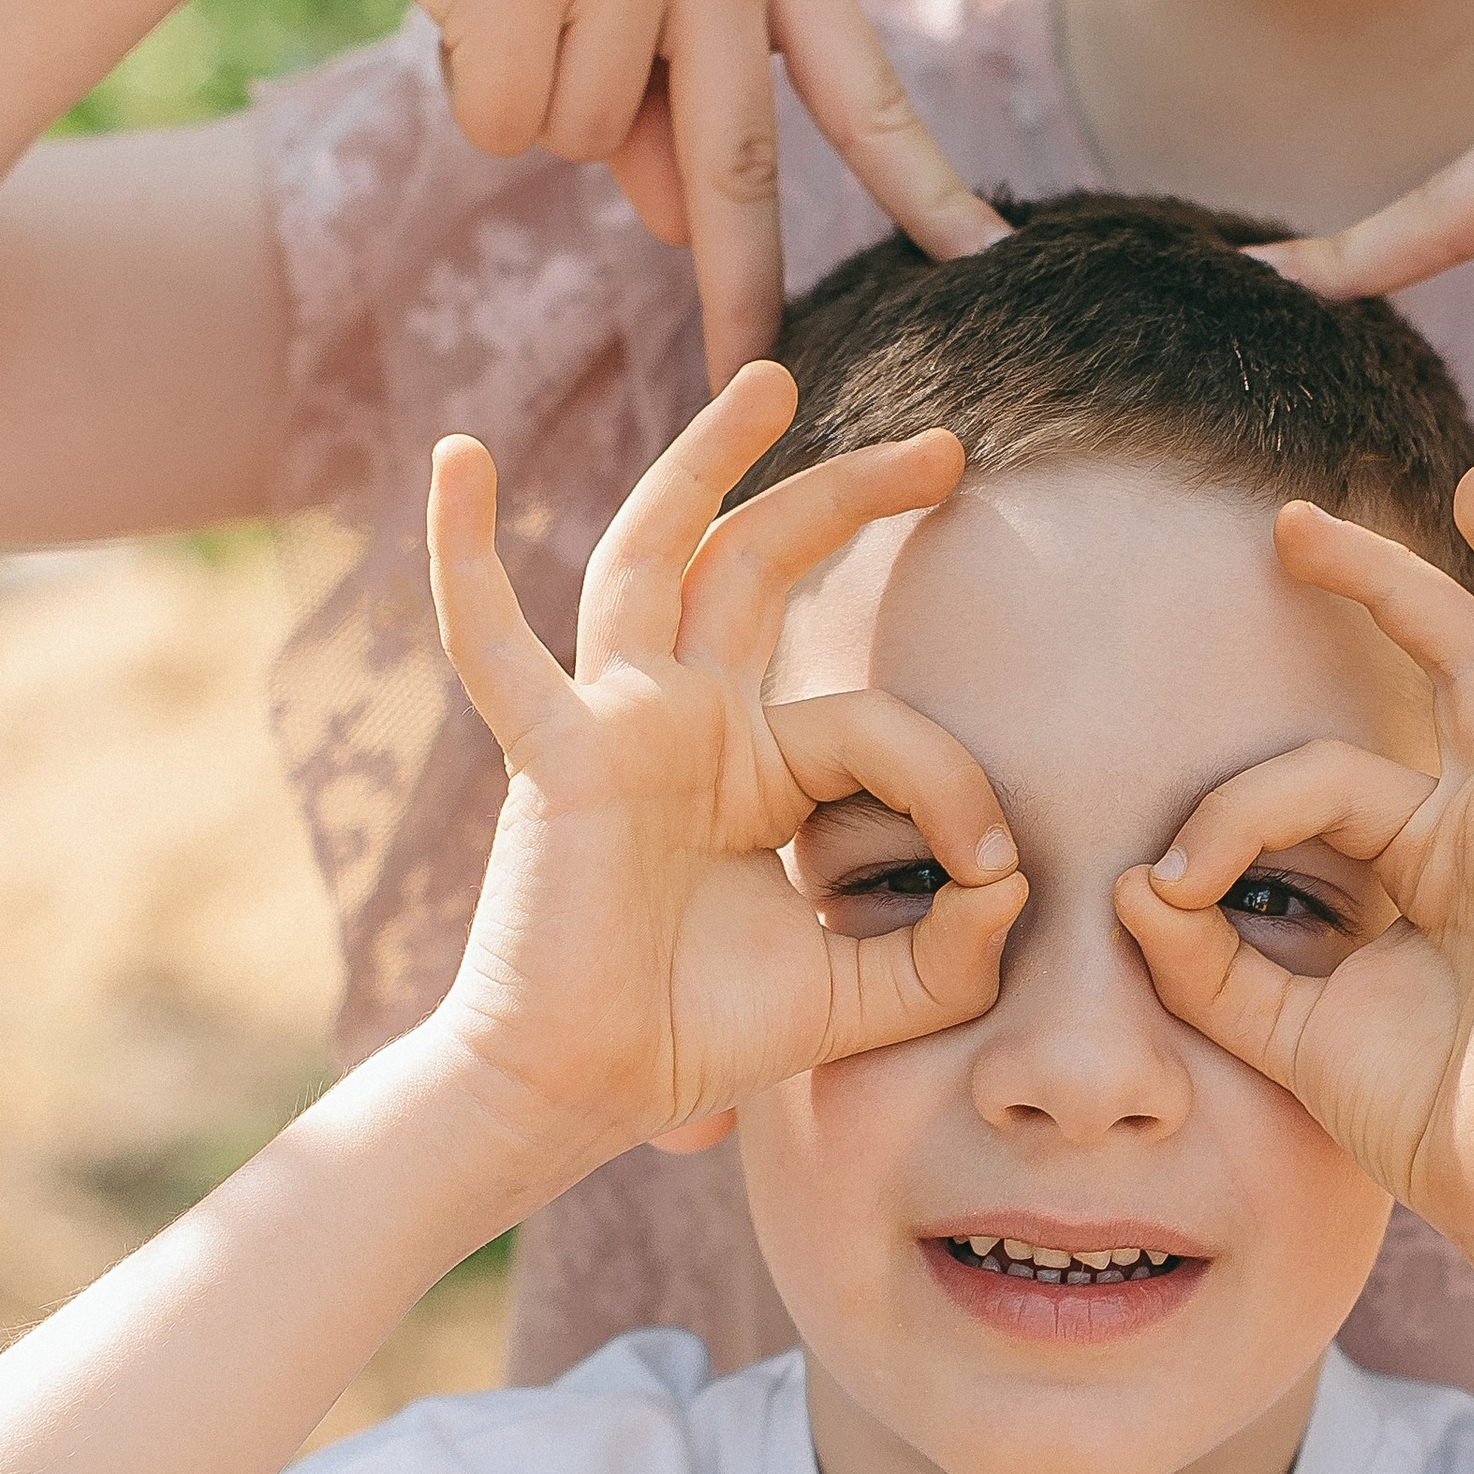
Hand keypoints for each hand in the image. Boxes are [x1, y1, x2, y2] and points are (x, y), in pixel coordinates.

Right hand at [267, 0, 1009, 381]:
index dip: (929, 194)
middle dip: (740, 286)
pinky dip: (465, 89)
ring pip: (588, 142)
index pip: (865, 92)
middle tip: (744, 378)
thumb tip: (691, 227)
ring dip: (537, 101)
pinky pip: (505, 124)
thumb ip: (678, 94)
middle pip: (741, 162)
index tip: (993, 272)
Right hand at [426, 369, 1025, 1180]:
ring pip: (663, 556)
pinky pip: (492, 642)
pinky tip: (457, 459)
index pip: (877, 722)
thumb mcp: (867, 993)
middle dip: (853, 494)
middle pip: (765, 564)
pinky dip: (465, 551)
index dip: (953, 784)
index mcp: (752, 764)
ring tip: (769, 377)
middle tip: (948, 448)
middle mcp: (685, 722)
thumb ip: (954, 948)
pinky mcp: (553, 755)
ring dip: (708, 459)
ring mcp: (615, 724)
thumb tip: (1015, 882)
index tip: (993, 873)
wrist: (585, 1096)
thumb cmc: (702, 1038)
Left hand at [1116, 467, 1473, 1307]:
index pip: (1319, 776)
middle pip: (1449, 660)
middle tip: (1290, 521)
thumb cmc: (1423, 1117)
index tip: (1166, 887)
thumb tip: (1132, 885)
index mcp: (1434, 845)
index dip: (1230, 814)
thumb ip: (1207, 962)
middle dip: (1378, 579)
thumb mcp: (1285, 1028)